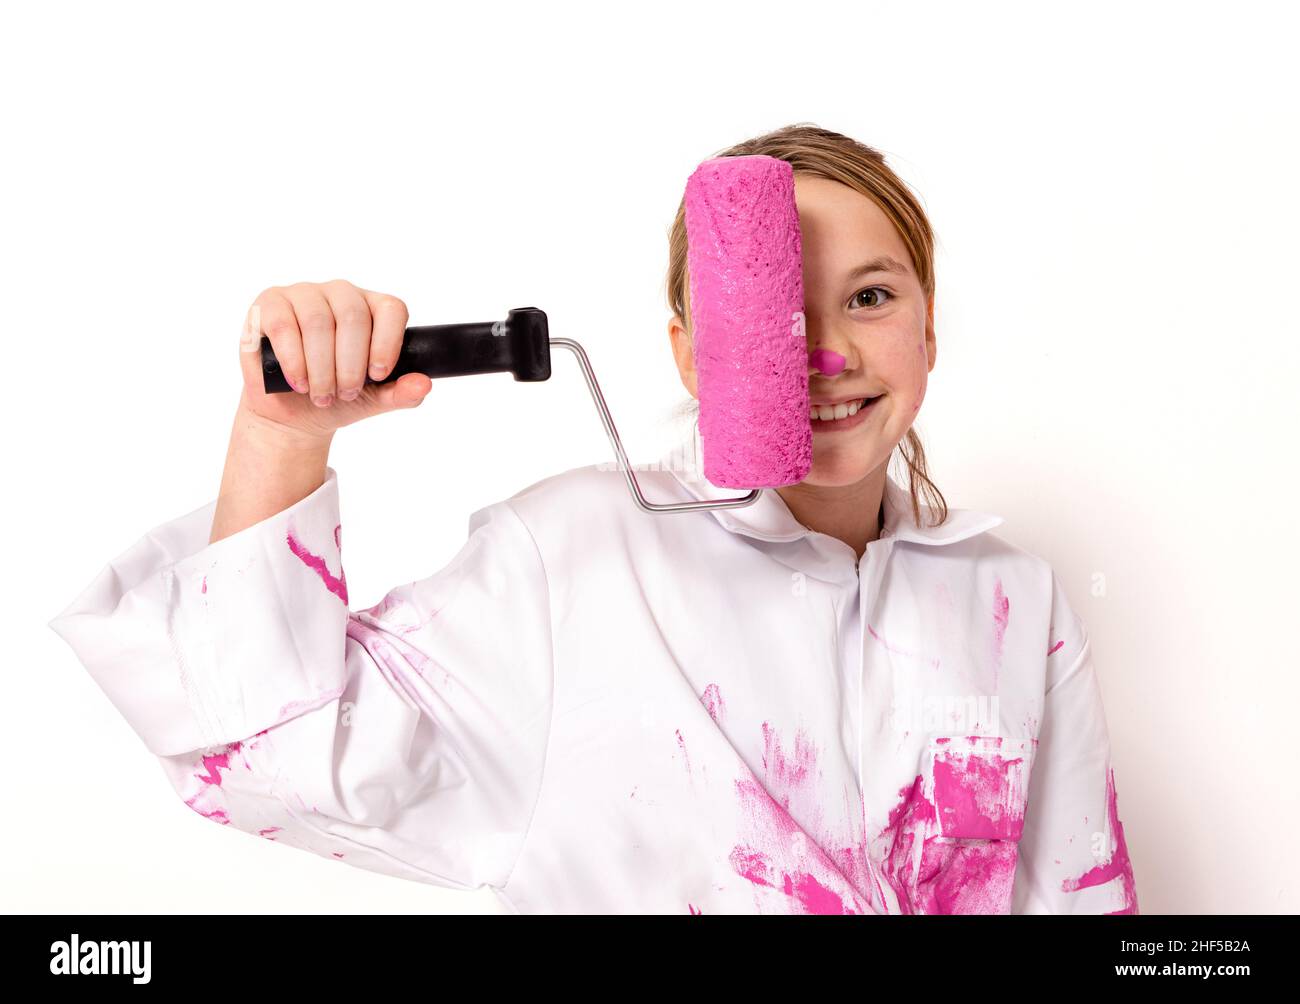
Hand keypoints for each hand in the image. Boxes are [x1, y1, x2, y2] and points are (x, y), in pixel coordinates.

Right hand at [236, 279, 431, 444]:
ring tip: (322, 394)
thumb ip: (402, 392)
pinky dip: (294, 361)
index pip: (391, 308)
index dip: (387, 342)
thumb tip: (424, 382)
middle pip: (353, 316)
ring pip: (318, 322)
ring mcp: (303, 294)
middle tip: (346, 393)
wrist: (292, 413)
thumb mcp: (374, 400)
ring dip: (322, 367)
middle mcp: (340, 293)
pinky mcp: (269, 305)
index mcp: (372, 309)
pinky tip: (300, 382)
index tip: (378, 375)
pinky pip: (284, 326)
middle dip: (351, 364)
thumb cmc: (337, 398)